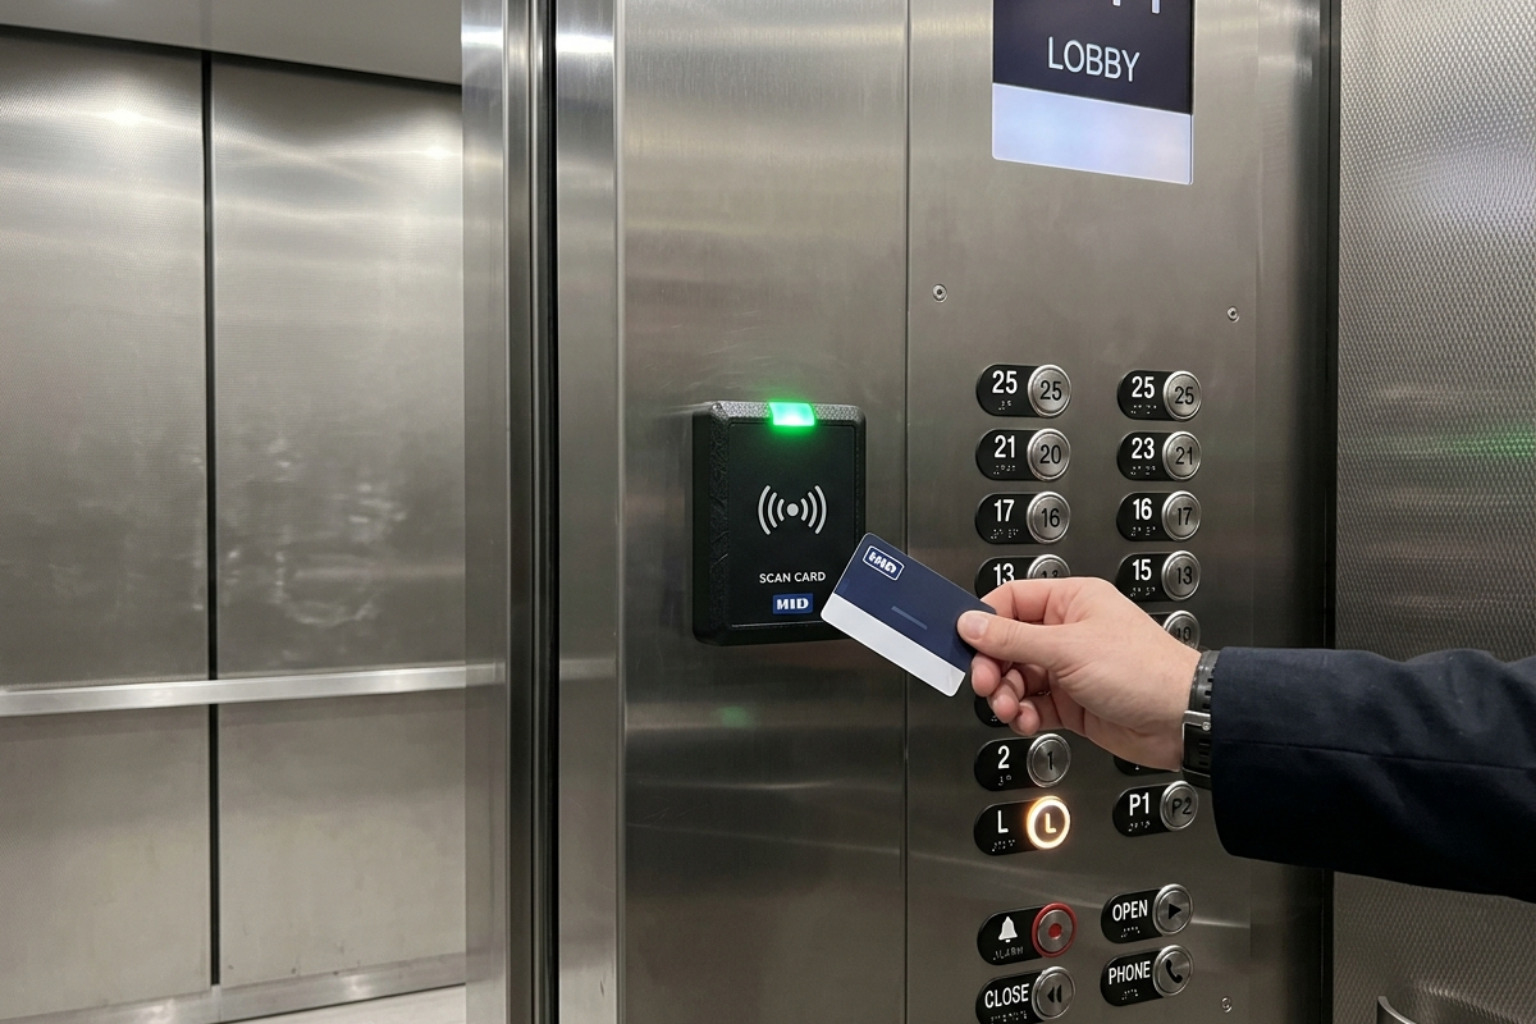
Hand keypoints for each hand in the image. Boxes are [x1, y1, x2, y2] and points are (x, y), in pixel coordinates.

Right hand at [959, 577, 1198, 770]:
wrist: (1182, 720)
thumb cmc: (1145, 671)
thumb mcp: (1068, 648)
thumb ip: (1013, 639)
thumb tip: (971, 624)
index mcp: (1071, 601)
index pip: (1010, 601)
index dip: (985, 623)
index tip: (968, 644)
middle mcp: (1068, 632)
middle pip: (1008, 644)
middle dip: (993, 666)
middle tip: (987, 684)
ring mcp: (1069, 668)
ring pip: (1016, 678)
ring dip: (1006, 695)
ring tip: (1010, 708)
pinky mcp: (1072, 702)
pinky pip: (1032, 704)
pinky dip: (1023, 714)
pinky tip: (1026, 720)